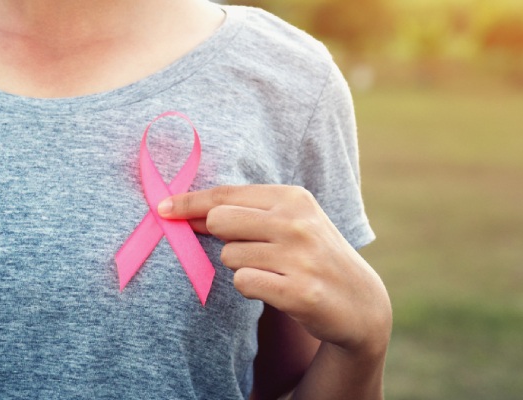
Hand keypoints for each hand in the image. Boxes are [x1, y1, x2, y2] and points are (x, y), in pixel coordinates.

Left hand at [158, 185, 390, 356]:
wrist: (360, 301)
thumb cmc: (311, 256)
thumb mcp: (288, 223)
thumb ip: (243, 214)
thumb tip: (183, 212)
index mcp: (293, 198)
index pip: (226, 194)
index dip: (190, 202)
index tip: (163, 208)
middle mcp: (297, 222)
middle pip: (220, 221)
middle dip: (222, 239)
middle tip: (248, 250)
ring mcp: (299, 257)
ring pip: (230, 257)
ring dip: (242, 267)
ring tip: (273, 271)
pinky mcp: (298, 291)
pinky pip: (244, 283)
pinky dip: (251, 288)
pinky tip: (276, 289)